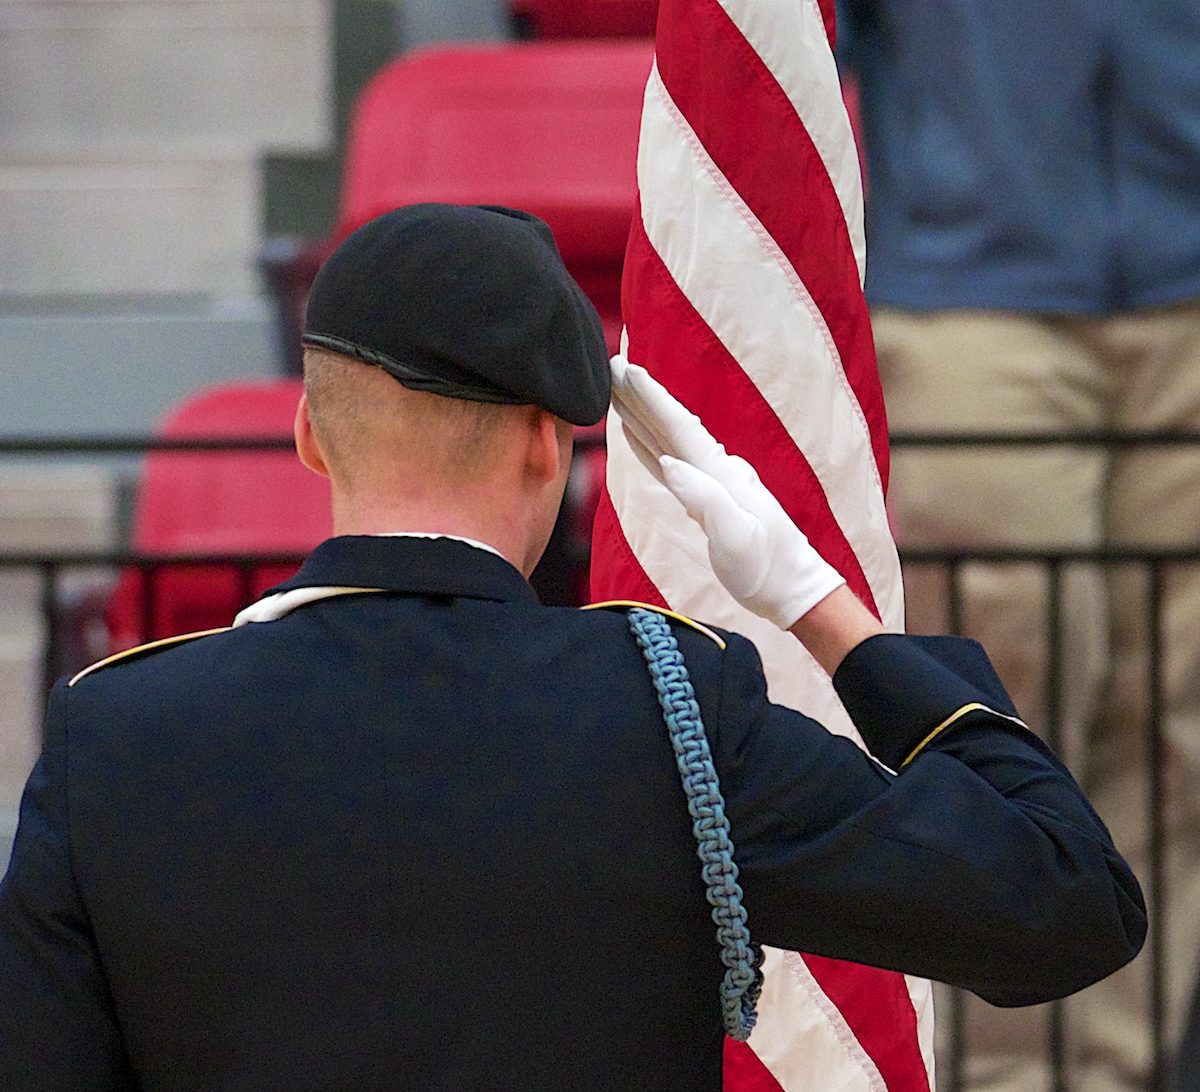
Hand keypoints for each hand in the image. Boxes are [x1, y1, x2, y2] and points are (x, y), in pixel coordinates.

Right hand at [610, 355, 846, 629]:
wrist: (792, 591)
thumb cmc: (766, 569)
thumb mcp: (736, 538)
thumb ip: (705, 499)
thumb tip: (670, 464)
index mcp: (721, 475)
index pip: (679, 427)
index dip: (650, 398)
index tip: (625, 369)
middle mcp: (716, 471)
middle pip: (670, 424)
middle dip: (640, 394)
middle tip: (611, 363)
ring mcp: (713, 483)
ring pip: (668, 440)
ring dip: (641, 414)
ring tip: (615, 391)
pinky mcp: (707, 499)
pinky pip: (670, 463)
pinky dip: (650, 446)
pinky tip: (635, 436)